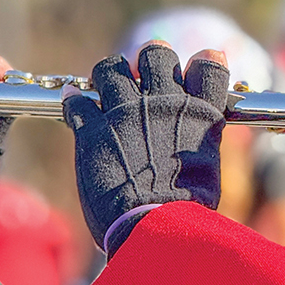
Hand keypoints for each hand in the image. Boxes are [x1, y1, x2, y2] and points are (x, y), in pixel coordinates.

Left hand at [63, 42, 228, 252]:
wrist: (156, 231)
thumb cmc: (188, 213)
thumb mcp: (208, 173)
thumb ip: (201, 144)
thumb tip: (197, 143)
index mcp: (200, 115)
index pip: (209, 67)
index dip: (203, 63)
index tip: (195, 69)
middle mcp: (164, 104)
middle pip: (157, 53)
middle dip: (151, 58)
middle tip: (144, 75)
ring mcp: (126, 113)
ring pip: (112, 68)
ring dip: (110, 75)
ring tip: (108, 89)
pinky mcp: (92, 130)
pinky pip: (78, 102)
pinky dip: (75, 105)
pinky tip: (76, 111)